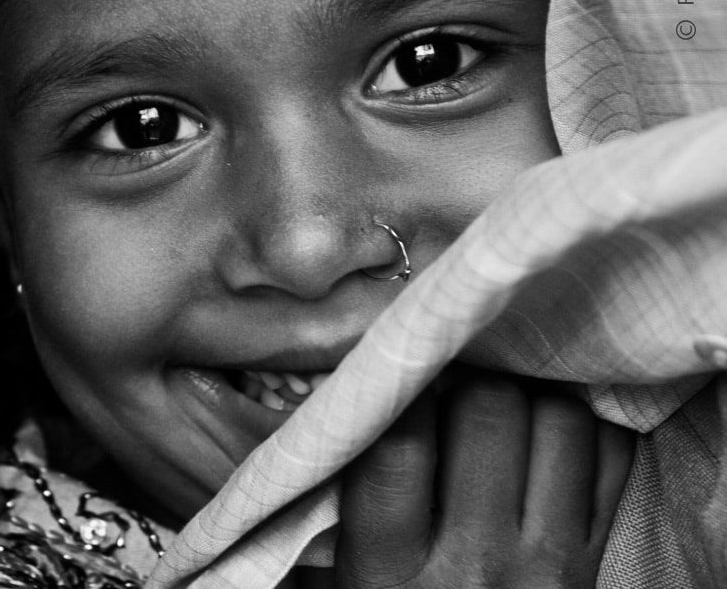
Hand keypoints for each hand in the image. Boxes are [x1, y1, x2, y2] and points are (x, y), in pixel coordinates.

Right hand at [321, 376, 633, 587]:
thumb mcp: (346, 580)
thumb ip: (339, 506)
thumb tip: (343, 408)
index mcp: (392, 570)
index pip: (401, 445)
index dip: (402, 391)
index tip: (400, 380)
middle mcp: (476, 563)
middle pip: (491, 414)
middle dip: (469, 387)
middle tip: (453, 397)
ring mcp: (548, 564)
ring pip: (560, 422)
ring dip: (530, 402)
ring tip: (503, 418)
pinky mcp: (595, 563)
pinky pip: (611, 458)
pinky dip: (582, 433)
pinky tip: (545, 444)